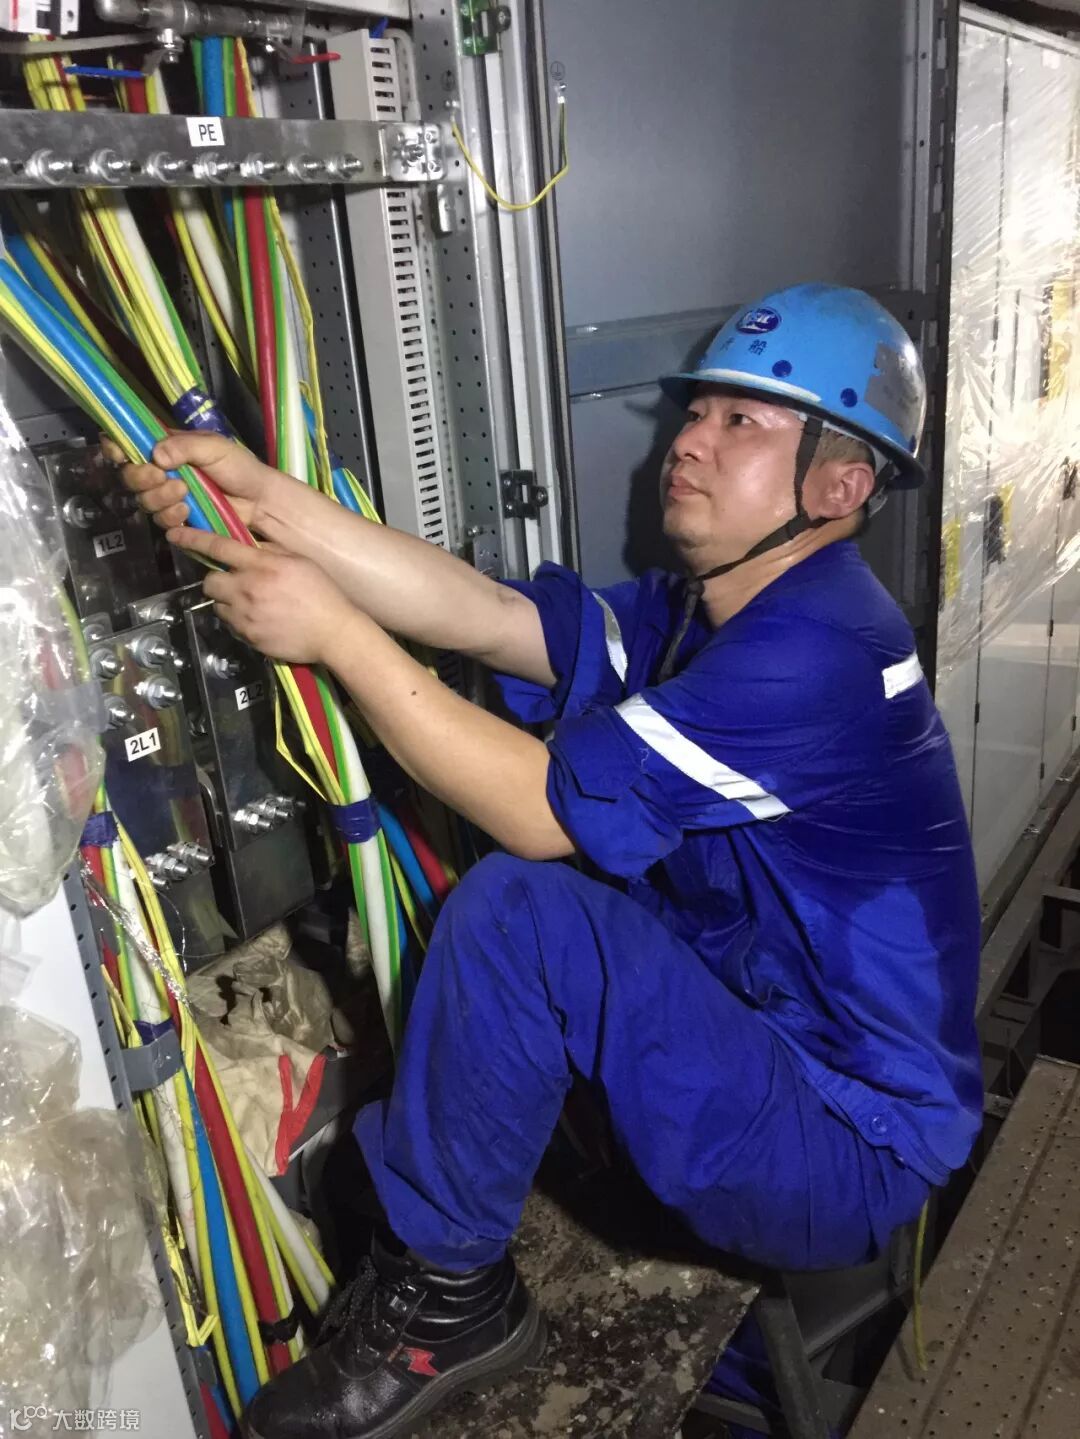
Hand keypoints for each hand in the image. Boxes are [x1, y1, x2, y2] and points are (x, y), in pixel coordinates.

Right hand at [100, 431, 282, 533]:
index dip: (116, 447)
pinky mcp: (179, 522)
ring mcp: (169, 499)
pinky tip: (187, 512)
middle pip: (130, 477)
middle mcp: (162, 473)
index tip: (118, 452)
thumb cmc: (240, 468)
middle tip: (160, 475)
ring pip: (144, 501)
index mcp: (167, 449)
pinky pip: (162, 522)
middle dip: (140, 477)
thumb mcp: (214, 447)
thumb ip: (184, 447)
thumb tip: (156, 455)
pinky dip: (171, 517)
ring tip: (184, 493)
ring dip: (159, 497)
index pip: (129, 445)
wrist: (261, 502)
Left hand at [168, 526, 360, 665]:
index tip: (175, 534)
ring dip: (227, 602)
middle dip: (217, 580)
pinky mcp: (248, 637)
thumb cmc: (322, 594)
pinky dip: (238, 621)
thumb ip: (269, 554)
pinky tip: (258, 620)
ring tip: (249, 604)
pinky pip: (231, 626)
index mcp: (261, 566)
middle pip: (209, 582)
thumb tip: (247, 548)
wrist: (334, 633)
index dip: (193, 539)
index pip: (218, 547)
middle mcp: (247, 590)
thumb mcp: (298, 562)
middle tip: (235, 582)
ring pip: (217, 606)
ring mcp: (245, 617)